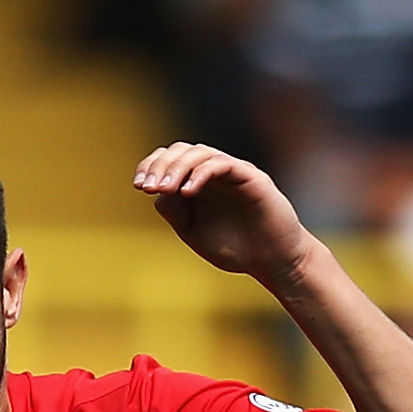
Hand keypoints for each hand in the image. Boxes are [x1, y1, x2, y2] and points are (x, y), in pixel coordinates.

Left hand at [135, 142, 313, 290]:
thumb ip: (174, 212)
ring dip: (178, 167)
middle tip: (149, 187)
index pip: (169, 160)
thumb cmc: (235, 248)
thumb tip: (157, 192)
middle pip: (181, 151)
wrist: (272, 261)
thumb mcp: (194, 232)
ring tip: (165, 188)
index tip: (140, 186)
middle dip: (160, 165)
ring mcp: (232, 172)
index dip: (151, 166)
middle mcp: (213, 172)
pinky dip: (201, 173)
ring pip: (199, 152)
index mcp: (197, 183)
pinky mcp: (250, 176)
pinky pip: (222, 164)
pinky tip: (188, 191)